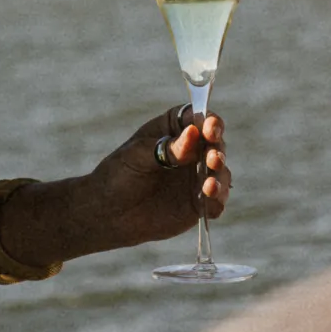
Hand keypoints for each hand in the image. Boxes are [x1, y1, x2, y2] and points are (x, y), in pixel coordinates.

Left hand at [83, 106, 231, 251]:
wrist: (109, 213)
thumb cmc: (119, 174)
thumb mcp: (138, 155)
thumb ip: (166, 148)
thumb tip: (193, 133)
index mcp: (175, 129)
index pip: (200, 118)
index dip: (210, 122)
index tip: (211, 129)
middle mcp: (192, 150)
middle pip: (216, 144)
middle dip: (217, 150)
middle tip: (212, 158)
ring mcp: (198, 176)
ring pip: (221, 172)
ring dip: (220, 177)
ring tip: (209, 185)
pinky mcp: (200, 202)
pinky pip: (216, 201)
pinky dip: (217, 201)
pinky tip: (210, 203)